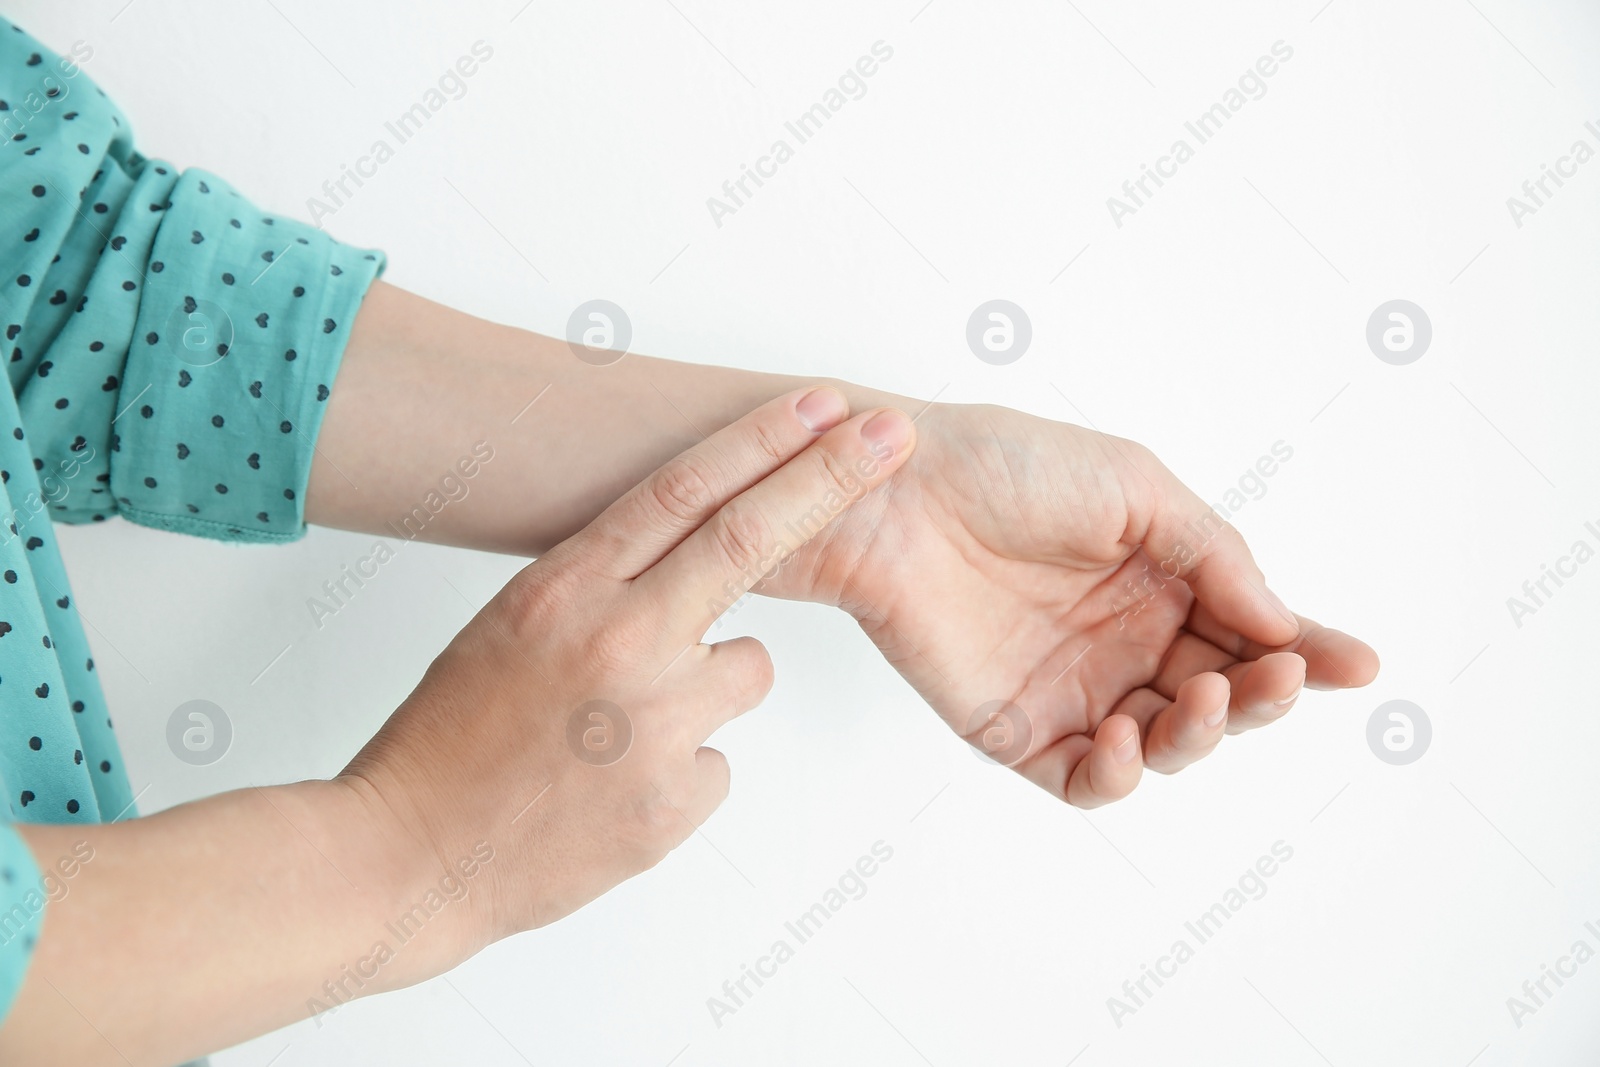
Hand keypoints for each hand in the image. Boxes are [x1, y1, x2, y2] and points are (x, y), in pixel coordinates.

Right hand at [340, 387, 915, 952]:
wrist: (414, 856)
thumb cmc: (452, 736)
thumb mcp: (513, 624)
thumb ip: (603, 582)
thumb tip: (690, 556)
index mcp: (563, 589)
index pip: (683, 490)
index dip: (762, 439)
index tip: (820, 405)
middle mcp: (617, 644)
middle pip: (750, 540)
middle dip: (830, 478)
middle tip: (890, 437)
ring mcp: (652, 726)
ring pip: (748, 668)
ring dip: (713, 682)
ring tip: (627, 726)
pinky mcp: (675, 802)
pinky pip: (721, 758)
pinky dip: (686, 765)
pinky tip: (618, 784)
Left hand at [764, 401, 1377, 807]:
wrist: (894, 489)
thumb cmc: (1007, 467)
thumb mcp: (1137, 488)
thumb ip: (1215, 556)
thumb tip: (1285, 624)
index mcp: (1161, 582)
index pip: (1252, 631)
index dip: (1306, 652)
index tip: (1356, 663)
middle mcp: (1125, 642)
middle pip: (1221, 697)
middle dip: (1263, 696)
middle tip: (1274, 675)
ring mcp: (1074, 688)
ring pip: (1167, 745)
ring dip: (1203, 734)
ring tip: (1205, 694)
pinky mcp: (1016, 728)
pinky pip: (1087, 777)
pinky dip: (1122, 773)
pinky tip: (1132, 734)